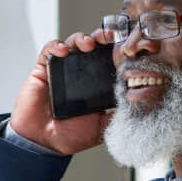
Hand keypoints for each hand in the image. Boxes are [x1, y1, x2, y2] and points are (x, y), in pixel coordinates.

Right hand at [10, 29, 114, 154]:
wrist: (43, 143)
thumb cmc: (70, 135)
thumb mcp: (101, 126)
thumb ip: (116, 115)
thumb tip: (138, 105)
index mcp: (95, 84)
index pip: (108, 60)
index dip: (116, 51)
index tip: (126, 47)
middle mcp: (80, 74)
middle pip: (92, 47)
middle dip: (102, 38)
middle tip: (109, 37)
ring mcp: (62, 69)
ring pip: (73, 44)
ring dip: (81, 38)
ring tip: (88, 44)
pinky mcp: (44, 69)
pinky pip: (49, 51)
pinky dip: (56, 46)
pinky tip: (63, 51)